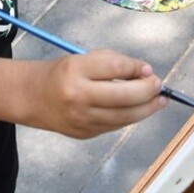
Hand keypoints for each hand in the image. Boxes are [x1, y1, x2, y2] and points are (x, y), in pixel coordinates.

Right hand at [27, 51, 166, 138]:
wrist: (34, 98)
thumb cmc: (63, 73)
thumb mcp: (83, 59)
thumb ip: (113, 62)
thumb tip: (145, 73)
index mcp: (75, 70)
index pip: (114, 67)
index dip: (136, 68)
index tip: (148, 69)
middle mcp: (78, 96)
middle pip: (123, 96)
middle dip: (147, 91)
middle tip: (159, 85)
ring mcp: (81, 119)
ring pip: (124, 116)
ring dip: (147, 108)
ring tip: (159, 100)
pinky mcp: (85, 133)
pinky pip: (115, 125)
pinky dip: (131, 116)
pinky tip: (140, 109)